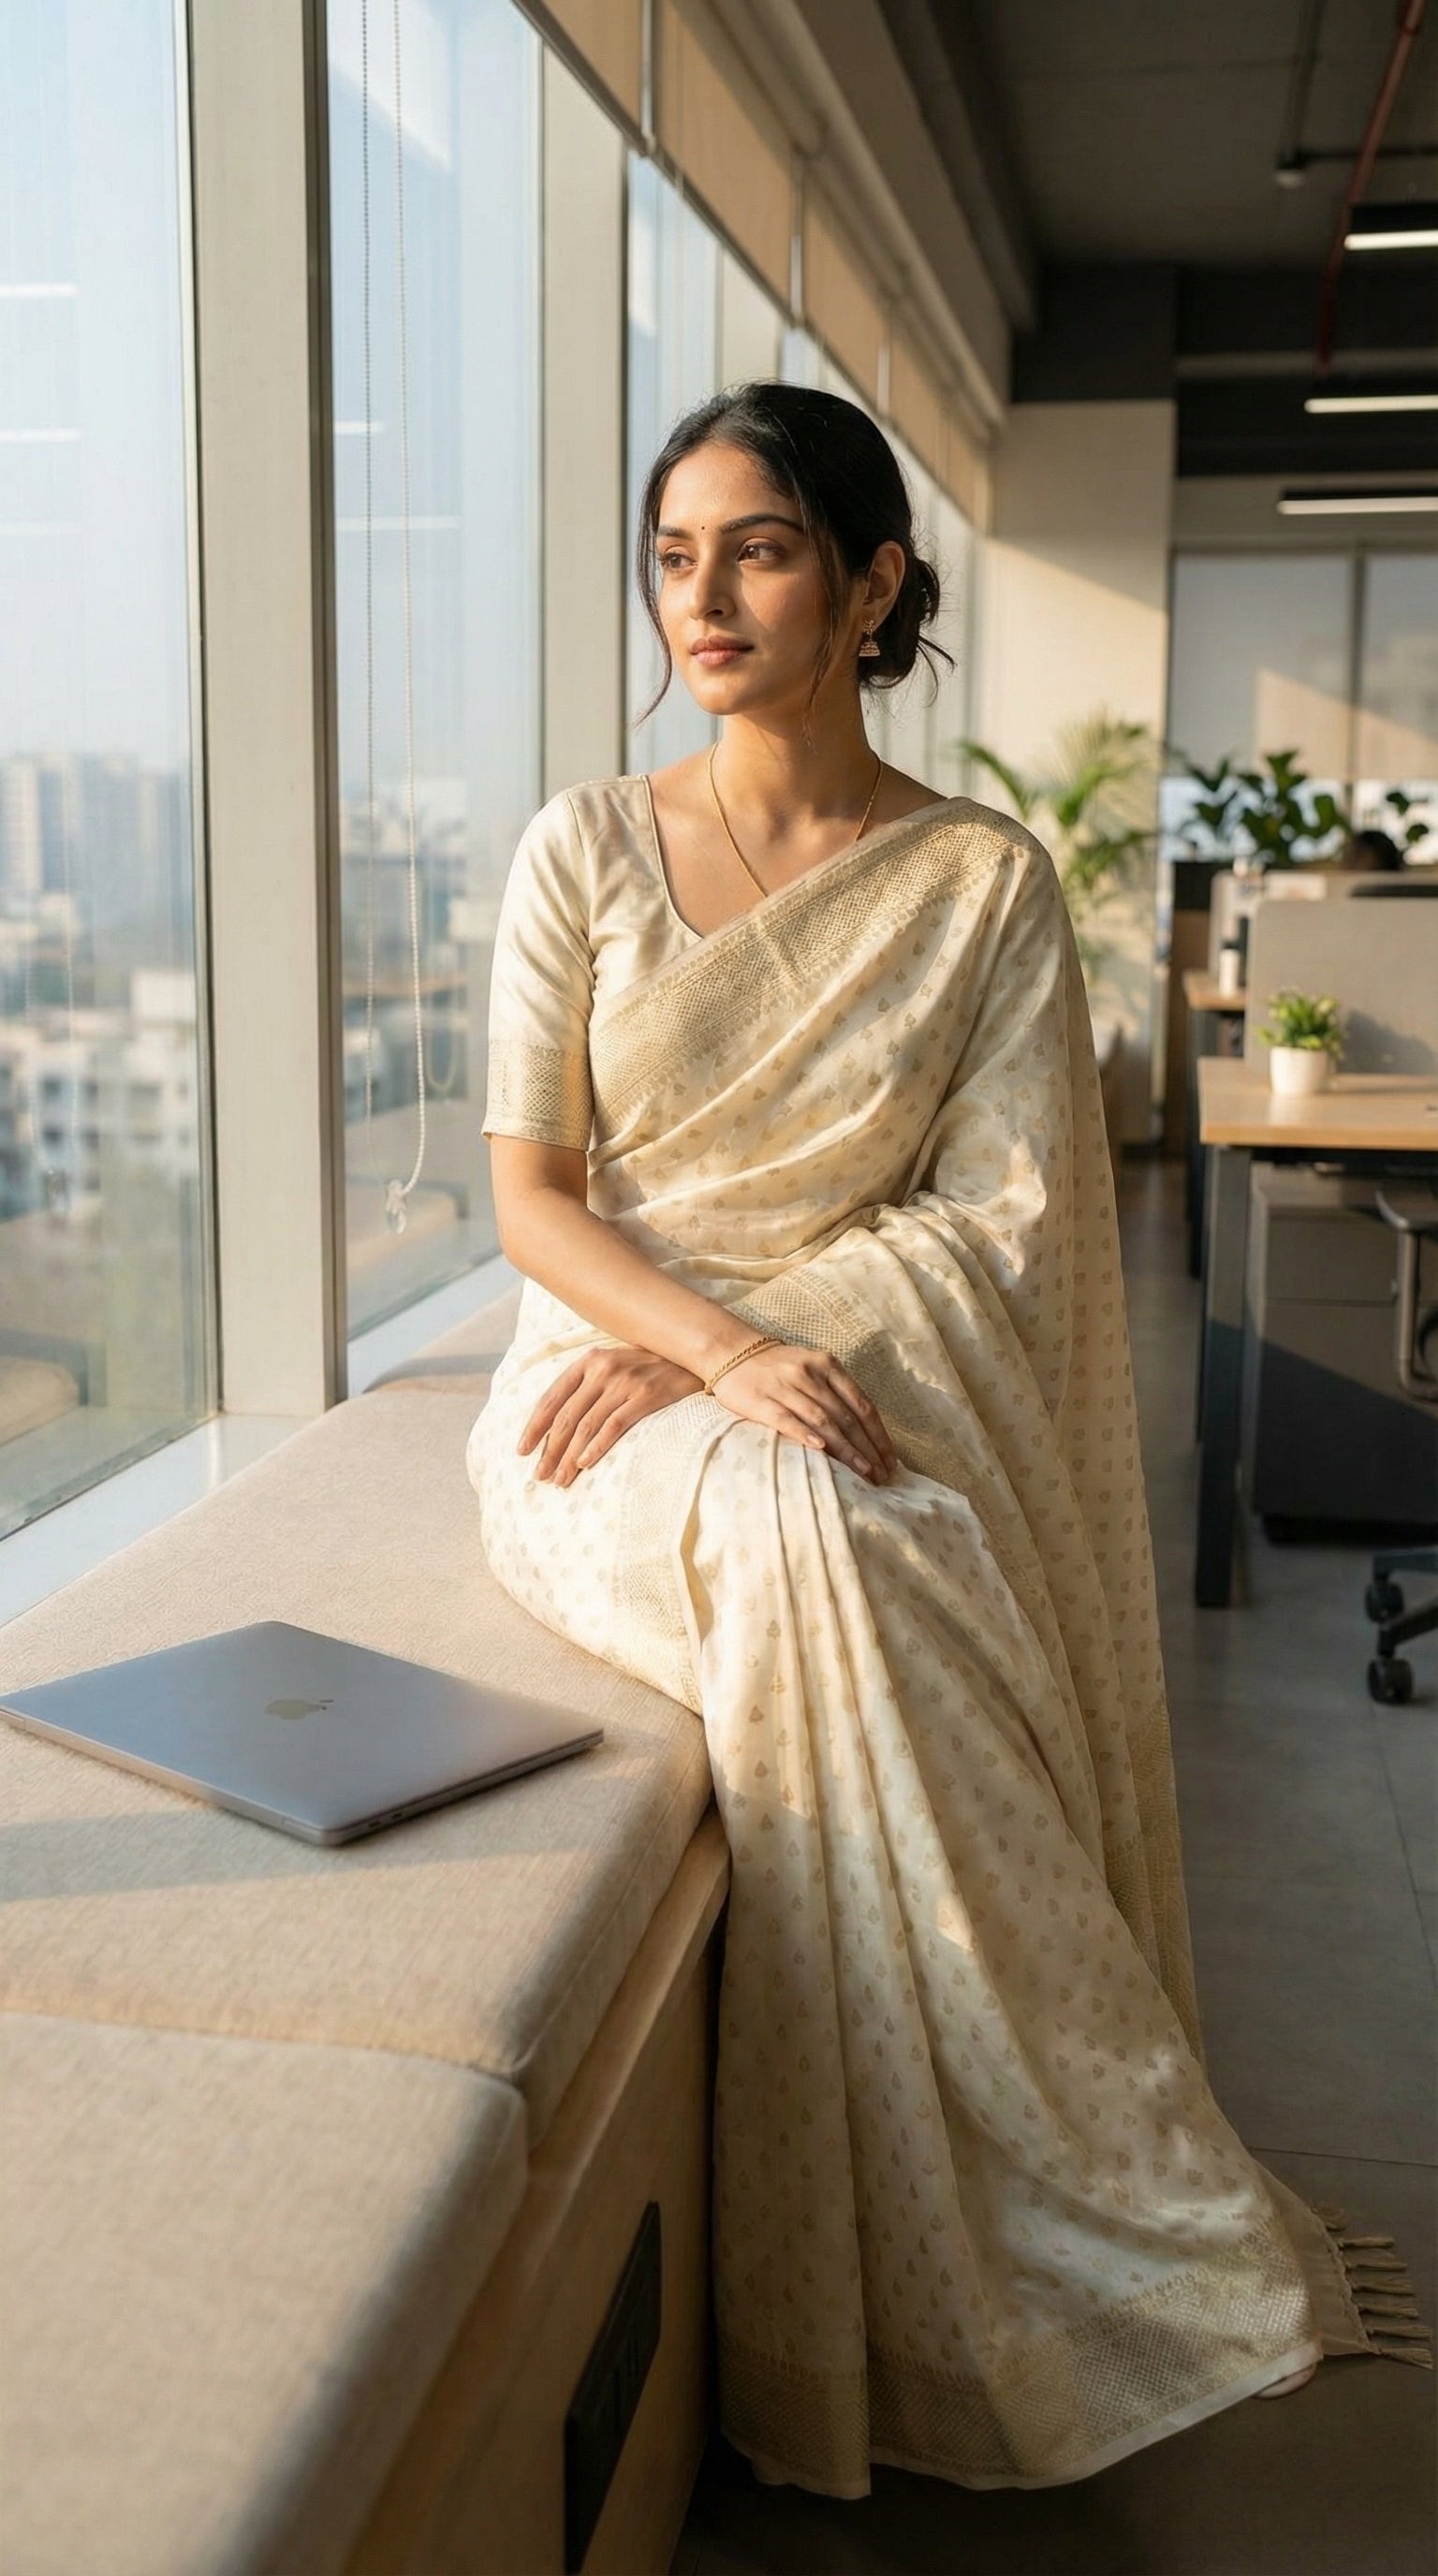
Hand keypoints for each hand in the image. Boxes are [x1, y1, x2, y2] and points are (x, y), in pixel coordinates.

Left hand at [520, 1346, 702, 1485]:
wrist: (694, 1356)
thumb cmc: (649, 1367)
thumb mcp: (614, 1365)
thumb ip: (588, 1385)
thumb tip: (559, 1426)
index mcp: (589, 1361)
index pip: (552, 1398)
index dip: (534, 1427)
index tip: (522, 1451)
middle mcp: (603, 1369)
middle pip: (567, 1417)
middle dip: (550, 1450)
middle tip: (541, 1475)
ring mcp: (625, 1381)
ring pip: (587, 1426)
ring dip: (570, 1456)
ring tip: (560, 1479)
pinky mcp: (647, 1395)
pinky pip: (615, 1425)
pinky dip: (597, 1446)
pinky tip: (585, 1464)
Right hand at [715, 1344, 896, 1482]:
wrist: (732, 1352)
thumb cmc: (779, 1367)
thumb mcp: (813, 1368)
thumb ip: (836, 1392)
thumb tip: (867, 1432)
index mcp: (828, 1365)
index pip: (862, 1404)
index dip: (879, 1434)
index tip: (890, 1459)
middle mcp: (809, 1374)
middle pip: (846, 1417)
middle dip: (868, 1448)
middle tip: (882, 1474)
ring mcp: (785, 1387)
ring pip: (823, 1421)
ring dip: (846, 1449)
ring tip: (863, 1471)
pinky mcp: (761, 1400)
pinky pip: (787, 1420)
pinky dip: (805, 1435)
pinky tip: (821, 1451)